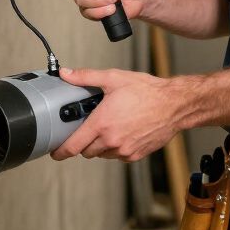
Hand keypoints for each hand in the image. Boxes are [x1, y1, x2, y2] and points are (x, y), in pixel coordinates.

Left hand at [51, 67, 185, 161]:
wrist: (174, 105)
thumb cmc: (147, 92)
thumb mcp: (114, 78)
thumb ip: (86, 77)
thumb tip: (66, 74)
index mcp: (102, 123)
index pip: (73, 146)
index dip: (61, 151)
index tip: (55, 152)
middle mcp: (111, 140)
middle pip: (86, 151)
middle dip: (84, 141)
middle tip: (90, 127)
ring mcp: (124, 150)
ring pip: (102, 154)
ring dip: (100, 145)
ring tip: (110, 126)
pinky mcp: (135, 155)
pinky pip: (117, 156)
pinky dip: (116, 147)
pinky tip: (123, 131)